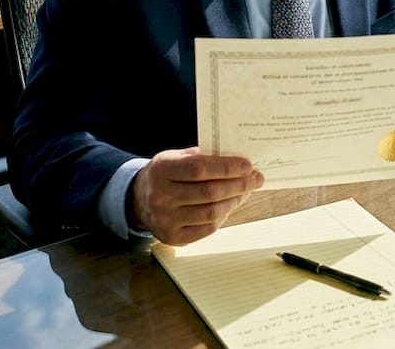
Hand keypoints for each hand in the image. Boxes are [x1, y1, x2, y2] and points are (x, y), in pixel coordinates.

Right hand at [130, 147, 264, 245]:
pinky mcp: (172, 237)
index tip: (248, 166)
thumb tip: (238, 161)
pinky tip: (229, 205)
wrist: (138, 199)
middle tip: (256, 179)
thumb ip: (203, 157)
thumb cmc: (165, 174)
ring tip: (245, 191)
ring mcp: (165, 219)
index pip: (200, 169)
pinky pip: (207, 229)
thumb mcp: (176, 157)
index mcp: (162, 170)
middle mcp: (160, 196)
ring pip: (211, 212)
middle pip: (209, 192)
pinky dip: (223, 216)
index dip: (227, 168)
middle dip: (239, 185)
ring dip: (234, 201)